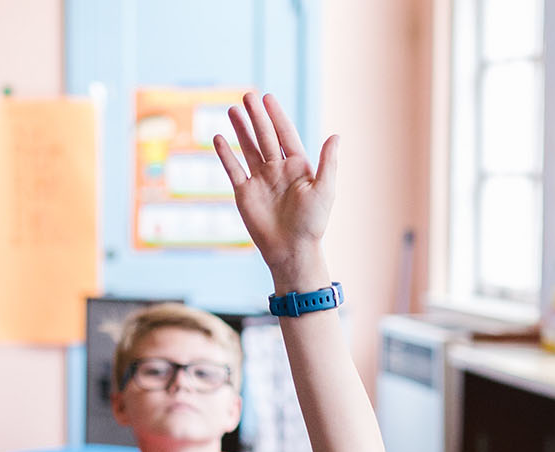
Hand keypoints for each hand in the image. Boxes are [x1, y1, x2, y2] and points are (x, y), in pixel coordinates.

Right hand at [214, 91, 337, 288]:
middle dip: (257, 117)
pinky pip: (233, 169)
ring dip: (241, 129)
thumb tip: (336, 135)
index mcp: (298, 167)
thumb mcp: (325, 191)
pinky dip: (225, 155)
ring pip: (248, 148)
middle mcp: (278, 170)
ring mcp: (260, 181)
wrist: (292, 252)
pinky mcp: (245, 194)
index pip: (285, 134)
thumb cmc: (312, 225)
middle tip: (247, 95)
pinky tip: (218, 138)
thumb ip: (328, 163)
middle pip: (265, 136)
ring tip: (232, 109)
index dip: (276, 116)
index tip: (267, 98)